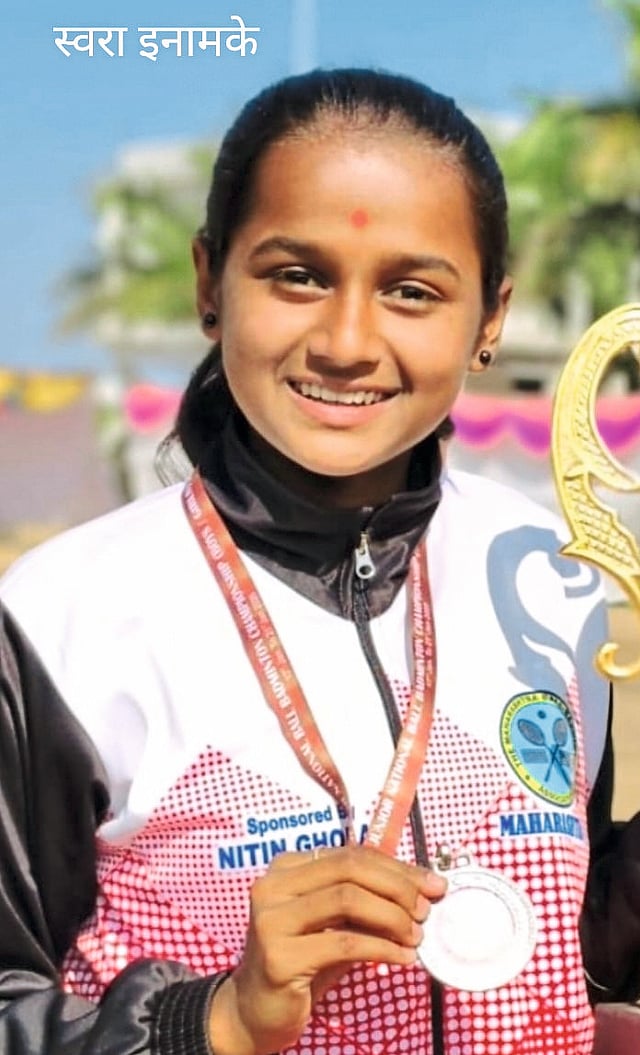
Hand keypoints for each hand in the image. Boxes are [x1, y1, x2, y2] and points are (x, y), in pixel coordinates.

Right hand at [208, 845, 446, 1054]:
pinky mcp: (279, 957)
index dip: (396, 867)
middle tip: (426, 910)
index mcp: (286, 867)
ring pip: (347, 899)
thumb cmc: (302, 961)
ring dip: (392, 917)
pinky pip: (344, 944)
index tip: (432, 884)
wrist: (255, 1011)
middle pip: (349, 869)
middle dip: (397, 887)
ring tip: (416, 936)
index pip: (351, 854)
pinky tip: (404, 959)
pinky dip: (382, 948)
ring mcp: (272, 919)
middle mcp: (273, 885)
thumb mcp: (333, 923)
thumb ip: (365, 901)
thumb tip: (422, 889)